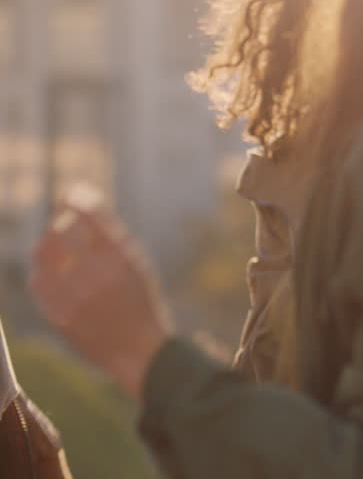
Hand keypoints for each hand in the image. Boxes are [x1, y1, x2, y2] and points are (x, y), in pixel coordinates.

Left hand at [29, 186, 173, 400]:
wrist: (139, 352)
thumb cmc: (141, 306)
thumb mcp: (138, 267)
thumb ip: (113, 240)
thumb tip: (85, 209)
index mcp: (122, 258)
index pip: (91, 215)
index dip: (77, 199)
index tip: (70, 193)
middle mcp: (97, 272)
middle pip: (61, 230)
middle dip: (58, 220)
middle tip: (59, 219)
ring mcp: (75, 295)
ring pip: (44, 254)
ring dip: (45, 244)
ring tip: (51, 246)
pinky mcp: (59, 314)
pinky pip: (37, 282)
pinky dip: (41, 273)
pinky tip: (50, 274)